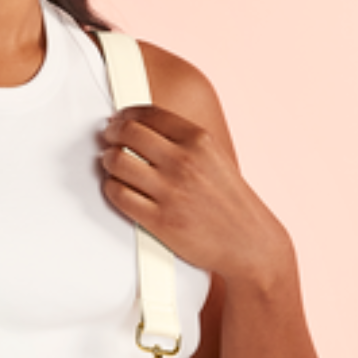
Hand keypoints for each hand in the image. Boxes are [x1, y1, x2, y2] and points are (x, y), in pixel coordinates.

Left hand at [99, 105, 290, 286]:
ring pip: (117, 162)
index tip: (118, 119)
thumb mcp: (215, 157)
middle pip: (128, 132)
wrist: (250, 243)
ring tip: (111, 164)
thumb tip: (142, 126)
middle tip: (109, 139)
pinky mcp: (159, 220)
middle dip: (111, 133)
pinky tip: (118, 187)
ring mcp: (170, 191)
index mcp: (199, 140)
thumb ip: (183, 140)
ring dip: (107, 160)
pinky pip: (118, 194)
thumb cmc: (230, 201)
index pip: (148, 114)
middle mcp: (184, 161)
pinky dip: (111, 188)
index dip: (125, 114)